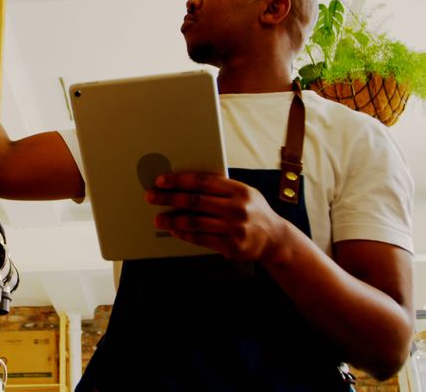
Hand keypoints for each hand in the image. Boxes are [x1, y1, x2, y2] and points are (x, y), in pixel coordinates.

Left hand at [146, 172, 287, 261]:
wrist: (275, 239)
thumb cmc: (252, 211)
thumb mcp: (244, 193)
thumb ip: (220, 189)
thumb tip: (185, 183)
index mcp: (239, 190)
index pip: (203, 181)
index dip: (179, 180)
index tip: (161, 180)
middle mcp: (237, 208)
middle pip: (195, 201)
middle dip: (169, 198)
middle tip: (150, 197)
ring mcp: (234, 228)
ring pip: (195, 222)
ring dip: (172, 219)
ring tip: (157, 219)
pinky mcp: (231, 246)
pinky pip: (201, 239)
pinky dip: (185, 234)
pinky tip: (174, 230)